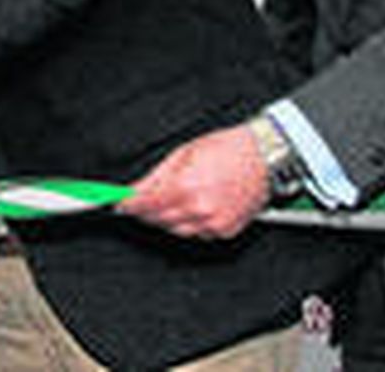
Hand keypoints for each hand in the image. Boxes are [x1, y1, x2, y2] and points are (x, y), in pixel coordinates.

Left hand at [116, 124, 268, 238]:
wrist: (264, 157)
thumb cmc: (229, 149)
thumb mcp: (183, 153)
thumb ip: (155, 176)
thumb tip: (135, 189)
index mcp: (186, 187)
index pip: (146, 205)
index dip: (129, 205)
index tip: (120, 204)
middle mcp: (200, 209)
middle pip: (158, 220)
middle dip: (145, 211)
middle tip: (139, 203)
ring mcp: (214, 223)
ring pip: (176, 230)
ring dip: (165, 219)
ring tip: (166, 202)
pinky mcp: (225, 230)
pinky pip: (197, 234)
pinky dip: (188, 224)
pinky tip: (189, 209)